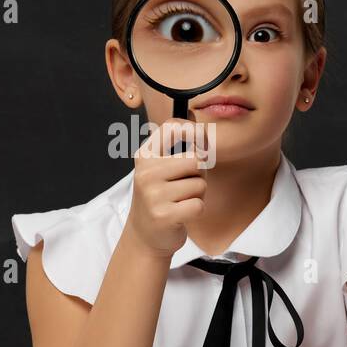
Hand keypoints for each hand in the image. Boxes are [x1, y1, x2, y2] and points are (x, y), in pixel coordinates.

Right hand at [124, 117, 207, 257]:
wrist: (145, 234)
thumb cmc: (160, 196)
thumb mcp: (162, 166)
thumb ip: (177, 142)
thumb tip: (191, 112)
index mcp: (145, 155)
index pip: (173, 127)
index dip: (195, 133)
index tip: (201, 146)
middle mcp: (146, 172)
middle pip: (195, 160)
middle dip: (199, 174)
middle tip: (186, 184)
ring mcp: (153, 194)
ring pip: (200, 184)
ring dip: (198, 194)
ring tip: (181, 200)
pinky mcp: (164, 215)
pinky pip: (199, 205)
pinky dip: (196, 210)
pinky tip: (181, 214)